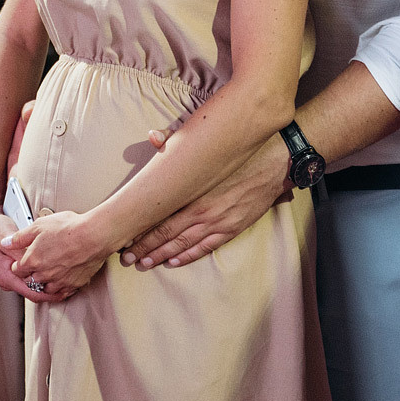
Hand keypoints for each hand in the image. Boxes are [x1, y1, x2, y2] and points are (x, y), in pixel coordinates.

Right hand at [0, 208, 56, 301]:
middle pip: (33, 292)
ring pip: (32, 287)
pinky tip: (54, 274)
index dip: (48, 294)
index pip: (30, 292)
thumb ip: (21, 253)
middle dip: (51, 291)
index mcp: (5, 275)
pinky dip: (42, 278)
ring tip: (65, 281)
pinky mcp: (14, 273)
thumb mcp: (8, 239)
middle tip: (69, 288)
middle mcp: (7, 280)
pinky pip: (30, 280)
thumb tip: (34, 263)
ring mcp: (10, 278)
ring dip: (47, 285)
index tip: (63, 291)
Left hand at [0, 209, 112, 299]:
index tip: (21, 261)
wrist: (93, 236)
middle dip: (30, 275)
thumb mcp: (39, 226)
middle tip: (34, 268)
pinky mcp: (74, 284)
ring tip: (48, 274)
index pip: (17, 270)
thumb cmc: (68, 228)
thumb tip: (6, 243)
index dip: (18, 264)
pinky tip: (62, 281)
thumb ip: (20, 237)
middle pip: (30, 281)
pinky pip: (63, 292)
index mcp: (32, 261)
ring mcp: (59, 281)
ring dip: (44, 283)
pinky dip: (60, 288)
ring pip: (46, 289)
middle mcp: (44, 274)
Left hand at [122, 131, 289, 269]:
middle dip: (146, 249)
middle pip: (168, 237)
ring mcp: (219, 223)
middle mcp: (204, 213)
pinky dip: (189, 256)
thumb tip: (153, 136)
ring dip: (163, 256)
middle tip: (127, 259)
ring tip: (145, 263)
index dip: (141, 234)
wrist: (274, 162)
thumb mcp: (206, 144)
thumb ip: (175, 141)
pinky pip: (207, 247)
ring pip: (185, 245)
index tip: (125, 242)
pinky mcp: (233, 228)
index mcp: (194, 194)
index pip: (160, 220)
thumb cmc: (238, 152)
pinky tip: (174, 261)